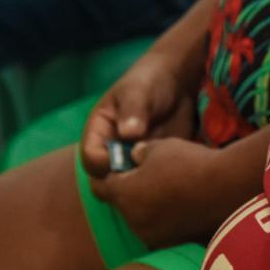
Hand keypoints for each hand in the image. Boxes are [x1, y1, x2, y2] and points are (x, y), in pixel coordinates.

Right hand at [80, 51, 196, 179]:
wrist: (177, 83)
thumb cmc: (149, 82)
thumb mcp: (139, 91)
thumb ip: (132, 111)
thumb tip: (128, 134)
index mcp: (98, 133)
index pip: (92, 159)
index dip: (106, 164)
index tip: (131, 158)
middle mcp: (111, 152)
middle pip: (106, 180)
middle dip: (125, 180)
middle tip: (149, 168)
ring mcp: (132, 162)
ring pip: (128, 187)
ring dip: (144, 183)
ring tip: (163, 165)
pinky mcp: (151, 167)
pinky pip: (151, 184)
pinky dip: (161, 182)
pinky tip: (175, 167)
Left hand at [89, 137, 231, 247]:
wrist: (228, 187)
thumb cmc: (190, 163)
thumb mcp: (161, 147)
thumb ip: (140, 152)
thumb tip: (135, 156)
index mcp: (124, 195)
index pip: (102, 185)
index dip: (109, 171)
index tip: (119, 162)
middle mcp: (133, 220)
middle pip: (123, 203)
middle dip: (132, 188)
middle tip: (149, 171)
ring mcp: (153, 235)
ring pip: (142, 216)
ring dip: (149, 203)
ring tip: (171, 185)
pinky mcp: (173, 242)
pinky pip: (162, 226)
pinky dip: (167, 215)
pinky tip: (184, 199)